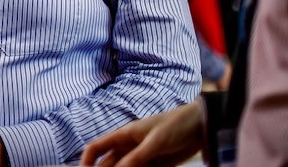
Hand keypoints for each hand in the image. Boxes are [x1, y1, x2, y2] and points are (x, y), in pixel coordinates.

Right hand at [80, 102, 201, 165]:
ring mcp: (142, 157)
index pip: (96, 147)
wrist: (201, 126)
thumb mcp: (154, 142)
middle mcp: (129, 147)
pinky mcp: (156, 166)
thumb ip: (136, 158)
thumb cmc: (175, 126)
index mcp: (124, 135)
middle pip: (109, 164)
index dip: (86, 160)